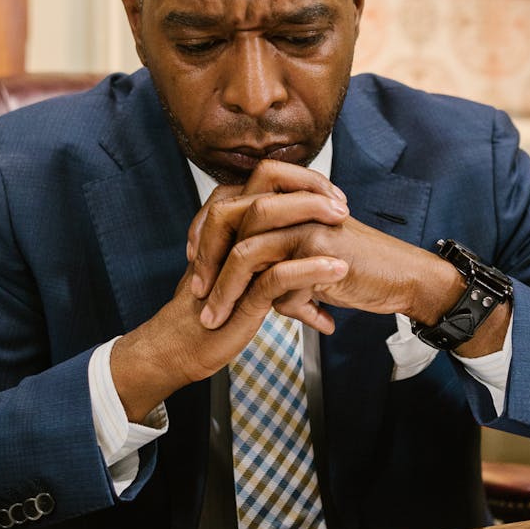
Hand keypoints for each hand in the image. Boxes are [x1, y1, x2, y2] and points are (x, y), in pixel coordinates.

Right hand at [109, 172, 349, 421]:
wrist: (186, 347)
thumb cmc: (219, 311)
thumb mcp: (250, 275)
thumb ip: (269, 255)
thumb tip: (304, 245)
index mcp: (232, 226)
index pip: (265, 181)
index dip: (301, 181)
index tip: (333, 196)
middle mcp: (228, 234)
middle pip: (263, 186)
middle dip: (306, 187)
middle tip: (341, 203)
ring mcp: (230, 260)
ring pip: (265, 218)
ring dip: (309, 214)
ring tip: (343, 221)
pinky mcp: (239, 296)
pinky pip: (274, 274)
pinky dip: (309, 268)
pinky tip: (336, 269)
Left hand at [186, 160, 460, 331]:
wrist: (402, 277)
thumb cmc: (360, 271)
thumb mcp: (310, 266)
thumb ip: (281, 267)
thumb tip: (256, 289)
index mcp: (285, 202)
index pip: (227, 204)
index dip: (203, 232)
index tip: (194, 265)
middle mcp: (290, 206)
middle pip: (226, 216)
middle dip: (204, 256)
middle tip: (196, 291)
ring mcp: (303, 223)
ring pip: (244, 250)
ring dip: (223, 288)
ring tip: (212, 318)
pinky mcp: (318, 246)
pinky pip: (272, 274)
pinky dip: (257, 300)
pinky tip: (244, 319)